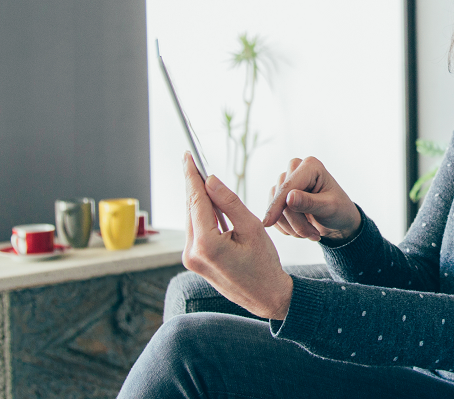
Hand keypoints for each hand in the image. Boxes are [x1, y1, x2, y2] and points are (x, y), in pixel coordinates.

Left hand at [181, 153, 292, 319]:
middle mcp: (192, 252)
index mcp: (206, 244)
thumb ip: (229, 202)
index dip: (192, 176)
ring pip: (191, 219)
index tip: (187, 157)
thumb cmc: (264, 264)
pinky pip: (195, 231)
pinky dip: (202, 215)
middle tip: (192, 161)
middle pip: (190, 209)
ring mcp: (190, 259)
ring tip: (203, 179)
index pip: (196, 200)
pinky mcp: (194, 261)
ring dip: (198, 200)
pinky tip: (209, 204)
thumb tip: (210, 180)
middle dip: (193, 185)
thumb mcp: (252, 228)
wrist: (266, 297)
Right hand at [263, 157, 361, 241]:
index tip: (267, 223)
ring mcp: (286, 181)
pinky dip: (285, 227)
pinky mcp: (279, 194)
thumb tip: (289, 197)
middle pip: (281, 197)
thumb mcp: (329, 208)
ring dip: (291, 227)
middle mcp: (296, 169)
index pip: (288, 186)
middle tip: (313, 235)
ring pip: (274, 207)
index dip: (277, 205)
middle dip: (294, 222)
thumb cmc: (339, 211)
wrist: (338, 221)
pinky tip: (301, 231)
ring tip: (310, 233)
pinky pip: (272, 213)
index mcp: (311, 165)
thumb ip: (309, 202)